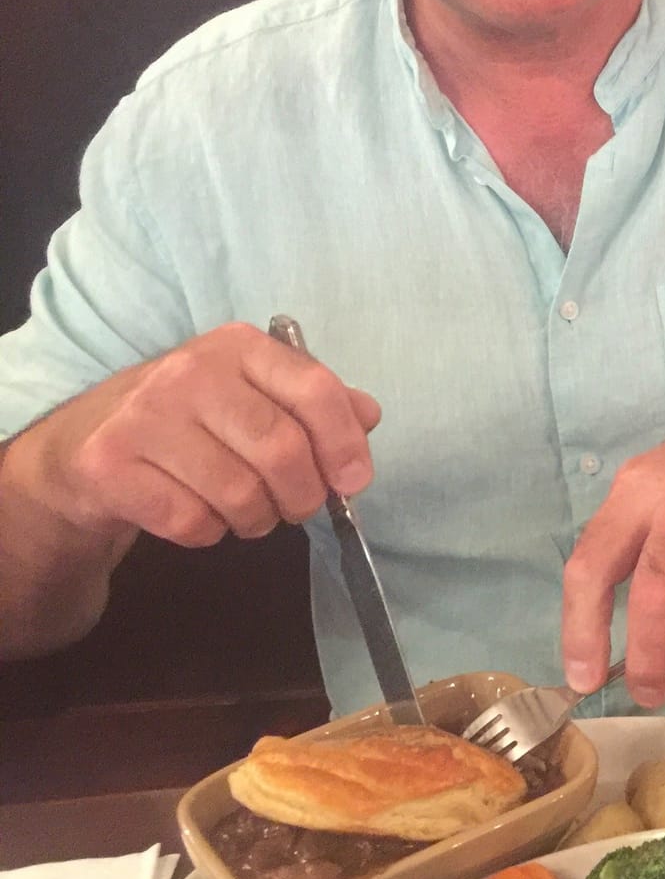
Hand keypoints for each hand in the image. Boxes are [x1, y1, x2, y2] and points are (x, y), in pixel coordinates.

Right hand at [29, 321, 379, 546]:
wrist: (83, 443)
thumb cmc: (188, 418)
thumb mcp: (252, 393)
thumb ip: (313, 401)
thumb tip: (368, 416)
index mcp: (239, 346)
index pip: (315, 390)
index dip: (345, 443)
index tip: (355, 481)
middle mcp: (190, 371)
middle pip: (281, 449)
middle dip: (304, 495)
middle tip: (300, 508)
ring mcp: (144, 416)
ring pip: (239, 493)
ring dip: (257, 519)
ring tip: (248, 512)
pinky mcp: (109, 464)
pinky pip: (191, 521)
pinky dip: (209, 532)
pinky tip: (199, 514)